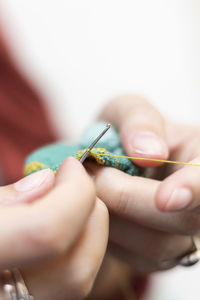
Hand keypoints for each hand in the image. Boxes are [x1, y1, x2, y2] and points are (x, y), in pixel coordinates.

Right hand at [0, 157, 107, 299]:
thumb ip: (2, 200)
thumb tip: (46, 182)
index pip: (48, 233)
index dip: (74, 192)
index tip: (71, 165)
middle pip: (75, 267)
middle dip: (90, 214)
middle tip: (75, 184)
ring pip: (79, 282)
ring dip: (89, 233)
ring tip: (70, 204)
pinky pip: (68, 287)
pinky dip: (78, 252)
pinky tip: (64, 229)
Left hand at [87, 95, 198, 272]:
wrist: (108, 163)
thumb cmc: (122, 134)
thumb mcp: (126, 110)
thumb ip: (140, 120)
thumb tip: (150, 153)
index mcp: (199, 157)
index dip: (193, 190)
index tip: (166, 198)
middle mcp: (197, 200)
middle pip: (185, 220)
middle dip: (130, 201)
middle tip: (96, 176)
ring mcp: (182, 231)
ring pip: (158, 246)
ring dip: (115, 218)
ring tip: (95, 189)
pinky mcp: (159, 254)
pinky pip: (136, 259)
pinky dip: (110, 235)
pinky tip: (100, 209)